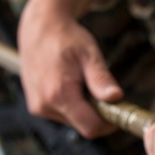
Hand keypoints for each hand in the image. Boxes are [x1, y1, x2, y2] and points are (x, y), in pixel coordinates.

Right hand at [17, 0, 120, 136]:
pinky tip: (71, 84)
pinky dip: (72, 104)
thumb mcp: (90, 55)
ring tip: (82, 82)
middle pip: (82, 125)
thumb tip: (116, 98)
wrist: (40, 28)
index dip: (109, 123)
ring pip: (73, 120)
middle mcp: (44, 105)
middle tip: (101, 89)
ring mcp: (37, 107)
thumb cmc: (67, 38)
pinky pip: (62, 114)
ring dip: (84, 108)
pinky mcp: (35, 106)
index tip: (119, 109)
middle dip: (97, 113)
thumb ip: (101, 79)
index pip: (90, 127)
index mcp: (59, 94)